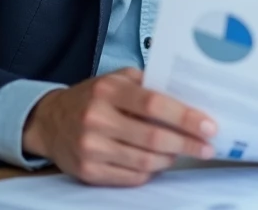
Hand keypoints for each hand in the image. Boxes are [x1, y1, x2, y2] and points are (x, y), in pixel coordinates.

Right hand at [22, 67, 217, 184]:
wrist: (49, 122)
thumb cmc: (91, 98)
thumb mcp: (116, 79)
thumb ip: (148, 84)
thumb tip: (188, 96)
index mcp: (108, 91)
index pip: (154, 104)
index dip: (185, 117)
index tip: (208, 125)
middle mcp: (97, 119)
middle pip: (153, 137)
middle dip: (187, 143)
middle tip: (207, 145)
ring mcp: (91, 148)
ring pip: (145, 161)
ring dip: (170, 158)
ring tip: (183, 151)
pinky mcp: (88, 172)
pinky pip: (131, 177)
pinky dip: (151, 171)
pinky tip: (159, 162)